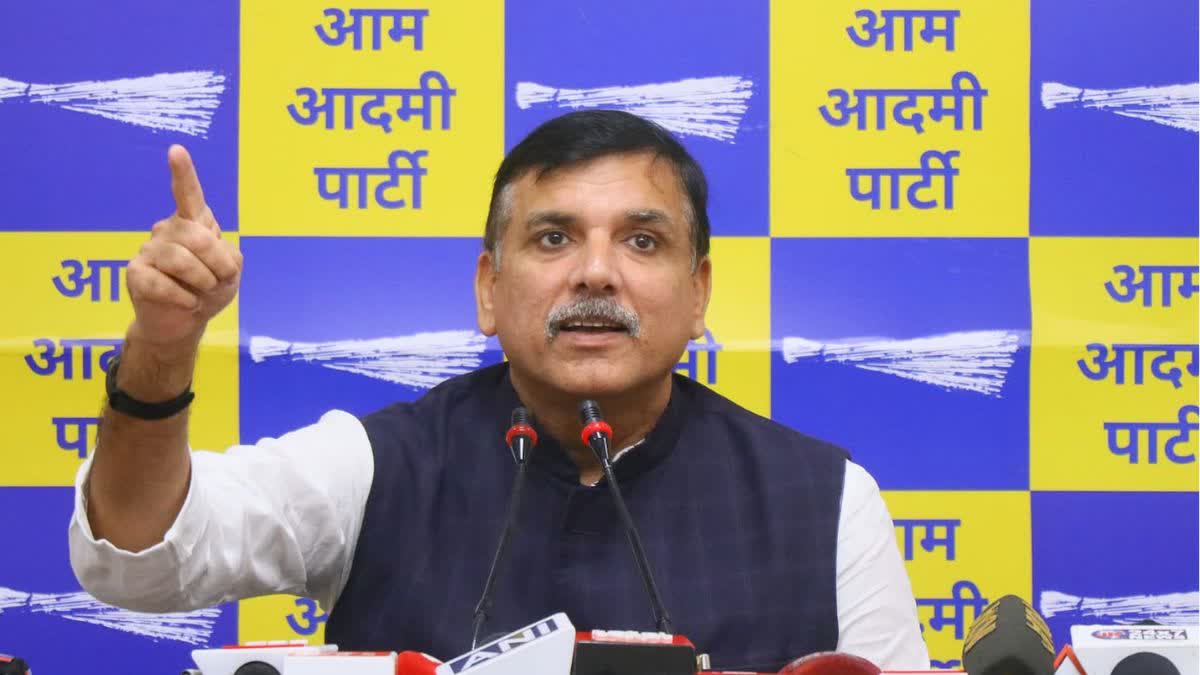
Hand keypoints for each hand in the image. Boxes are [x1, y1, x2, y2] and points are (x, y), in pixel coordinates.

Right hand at [126, 145, 242, 352]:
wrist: (184, 323)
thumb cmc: (207, 291)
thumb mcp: (230, 272)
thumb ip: (228, 255)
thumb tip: (210, 255)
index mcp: (192, 223)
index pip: (188, 195)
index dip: (183, 173)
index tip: (177, 150)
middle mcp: (167, 230)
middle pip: (196, 236)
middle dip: (218, 263)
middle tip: (220, 281)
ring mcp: (148, 250)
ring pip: (180, 259)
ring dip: (202, 281)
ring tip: (202, 292)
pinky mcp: (135, 273)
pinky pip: (161, 283)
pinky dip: (183, 298)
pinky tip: (187, 303)